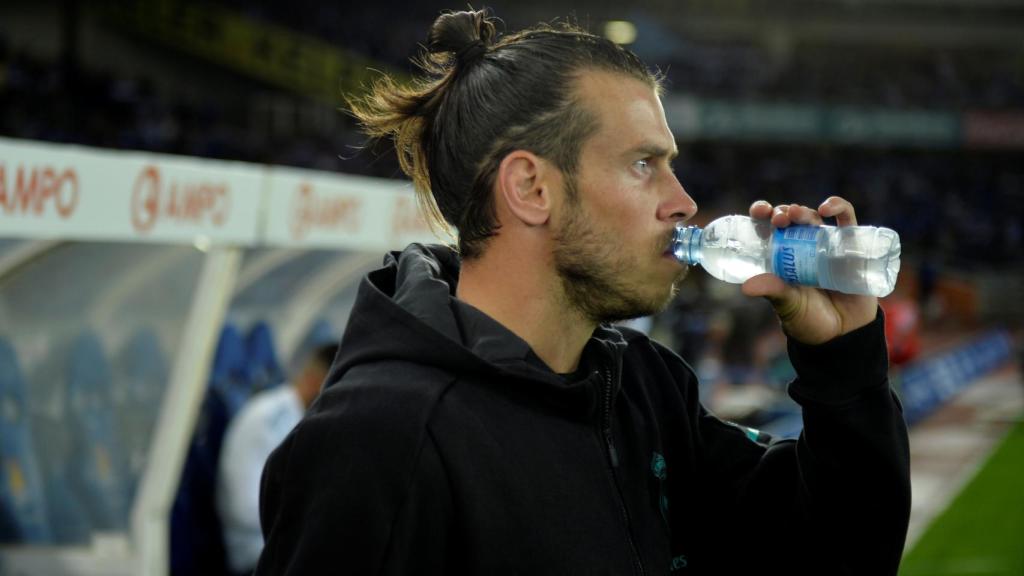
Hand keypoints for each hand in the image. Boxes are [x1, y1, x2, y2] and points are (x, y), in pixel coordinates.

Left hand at [742, 197, 877, 344]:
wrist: (842, 335)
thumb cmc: (809, 319)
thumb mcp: (787, 305)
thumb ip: (772, 291)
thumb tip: (746, 286)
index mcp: (780, 256)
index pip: (769, 227)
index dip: (763, 213)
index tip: (759, 211)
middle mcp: (801, 246)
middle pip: (790, 219)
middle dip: (783, 213)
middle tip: (779, 219)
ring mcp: (825, 244)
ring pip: (813, 217)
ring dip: (804, 211)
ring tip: (796, 214)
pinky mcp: (850, 246)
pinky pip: (847, 220)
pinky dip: (839, 207)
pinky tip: (828, 209)